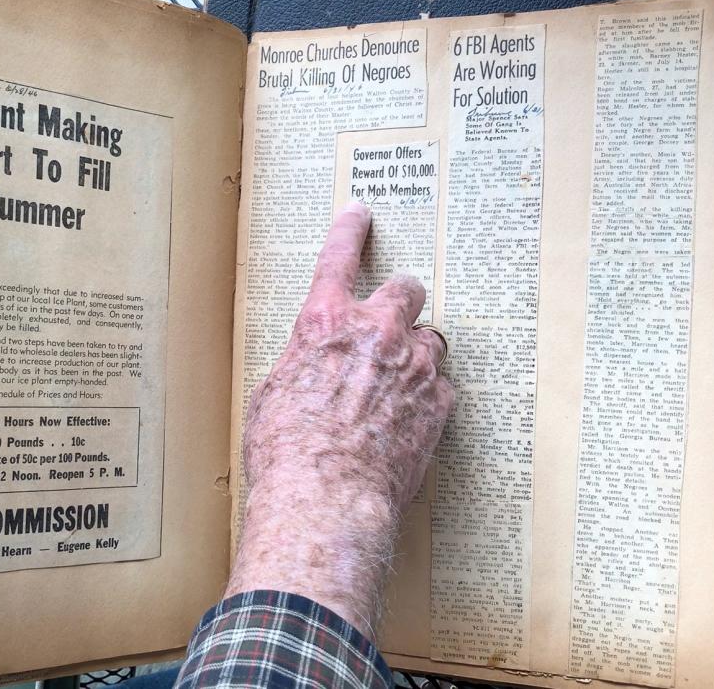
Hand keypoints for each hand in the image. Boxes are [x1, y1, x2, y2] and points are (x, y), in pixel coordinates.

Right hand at [227, 203, 453, 637]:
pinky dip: (429, 398)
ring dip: (418, 353)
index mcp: (325, 323)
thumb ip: (301, 364)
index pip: (337, 256)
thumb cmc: (286, 453)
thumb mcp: (272, 395)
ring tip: (399, 384)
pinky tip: (409, 420)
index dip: (348, 231)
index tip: (358, 215)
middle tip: (392, 320)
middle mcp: (375, 333)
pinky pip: (442, 387)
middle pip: (406, 288)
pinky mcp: (439, 404)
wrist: (325, 498)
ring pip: (432, 338)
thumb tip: (311, 368)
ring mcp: (414, 366)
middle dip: (400, 299)